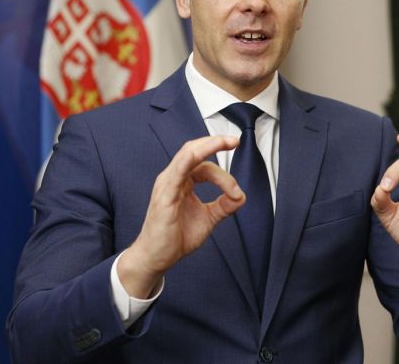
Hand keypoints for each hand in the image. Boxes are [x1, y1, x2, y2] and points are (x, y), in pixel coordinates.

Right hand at [117, 136, 244, 297]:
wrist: (157, 258)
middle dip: (215, 142)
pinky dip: (187, 161)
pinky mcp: (164, 197)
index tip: (236, 193)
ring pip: (187, 156)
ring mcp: (167, 185)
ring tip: (225, 142)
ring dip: (208, 147)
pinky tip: (196, 155)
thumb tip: (240, 196)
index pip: (204, 165)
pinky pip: (175, 173)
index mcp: (182, 181)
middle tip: (235, 140)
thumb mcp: (208, 219)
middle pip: (194, 150)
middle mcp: (173, 179)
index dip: (224, 174)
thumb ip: (224, 206)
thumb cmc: (175, 237)